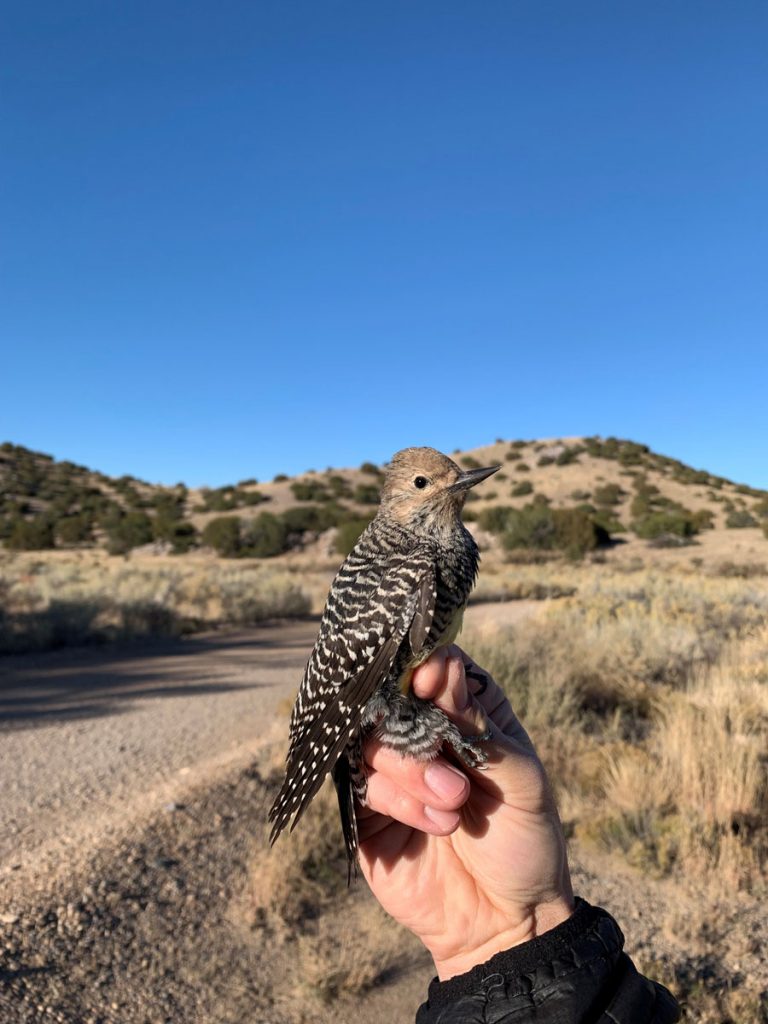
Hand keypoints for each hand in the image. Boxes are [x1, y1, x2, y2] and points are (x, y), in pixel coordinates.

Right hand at [357, 645, 573, 979]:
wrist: (508, 922)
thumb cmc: (525, 841)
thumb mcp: (519, 779)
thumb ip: (476, 724)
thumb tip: (440, 662)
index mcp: (465, 713)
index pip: (433, 666)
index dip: (425, 668)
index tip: (428, 684)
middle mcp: (423, 734)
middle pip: (391, 700)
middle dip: (418, 736)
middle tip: (457, 781)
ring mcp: (391, 771)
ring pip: (371, 739)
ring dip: (412, 773)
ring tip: (453, 807)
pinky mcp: (367, 810)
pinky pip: (362, 784)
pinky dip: (397, 800)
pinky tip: (435, 825)